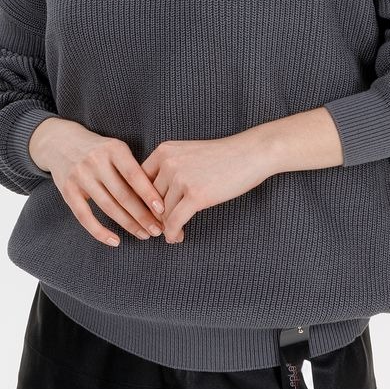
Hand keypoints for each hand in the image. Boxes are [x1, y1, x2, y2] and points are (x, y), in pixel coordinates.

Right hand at [29, 118, 165, 246]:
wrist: (61, 142)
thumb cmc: (99, 150)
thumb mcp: (116, 150)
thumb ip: (132, 169)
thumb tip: (156, 200)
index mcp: (113, 148)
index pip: (134, 174)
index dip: (149, 194)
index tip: (163, 210)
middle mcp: (96, 161)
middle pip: (123, 194)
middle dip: (142, 215)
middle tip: (158, 230)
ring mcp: (80, 176)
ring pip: (108, 206)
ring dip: (128, 224)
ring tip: (143, 235)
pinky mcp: (67, 190)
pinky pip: (85, 216)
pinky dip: (100, 231)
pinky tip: (115, 241)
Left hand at [140, 134, 273, 243]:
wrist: (250, 153)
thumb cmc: (221, 156)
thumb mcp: (187, 154)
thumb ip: (168, 170)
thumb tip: (152, 200)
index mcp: (163, 151)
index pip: (139, 181)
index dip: (142, 201)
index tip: (148, 214)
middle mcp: (168, 162)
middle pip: (150, 199)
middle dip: (154, 217)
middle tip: (159, 229)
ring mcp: (181, 178)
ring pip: (162, 213)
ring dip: (165, 228)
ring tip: (172, 234)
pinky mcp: (196, 195)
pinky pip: (174, 221)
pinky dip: (172, 233)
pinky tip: (177, 237)